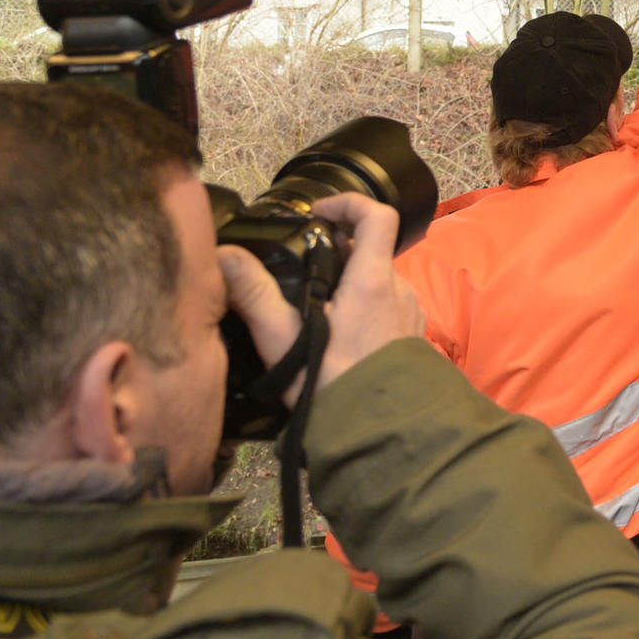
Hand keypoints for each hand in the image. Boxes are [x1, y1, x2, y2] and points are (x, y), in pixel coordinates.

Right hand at [218, 192, 424, 402]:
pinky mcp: (413, 335)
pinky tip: (338, 337)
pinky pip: (388, 307)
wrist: (379, 436)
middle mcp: (399, 290)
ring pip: (378, 280)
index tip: (318, 212)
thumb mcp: (283, 340)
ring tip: (313, 311)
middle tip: (299, 273)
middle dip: (336, 254)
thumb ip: (254, 294)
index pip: (378, 215)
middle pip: (371, 250)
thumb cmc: (331, 387)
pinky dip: (364, 309)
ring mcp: (410, 312)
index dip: (348, 203)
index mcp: (372, 282)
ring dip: (349, 285)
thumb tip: (226, 255)